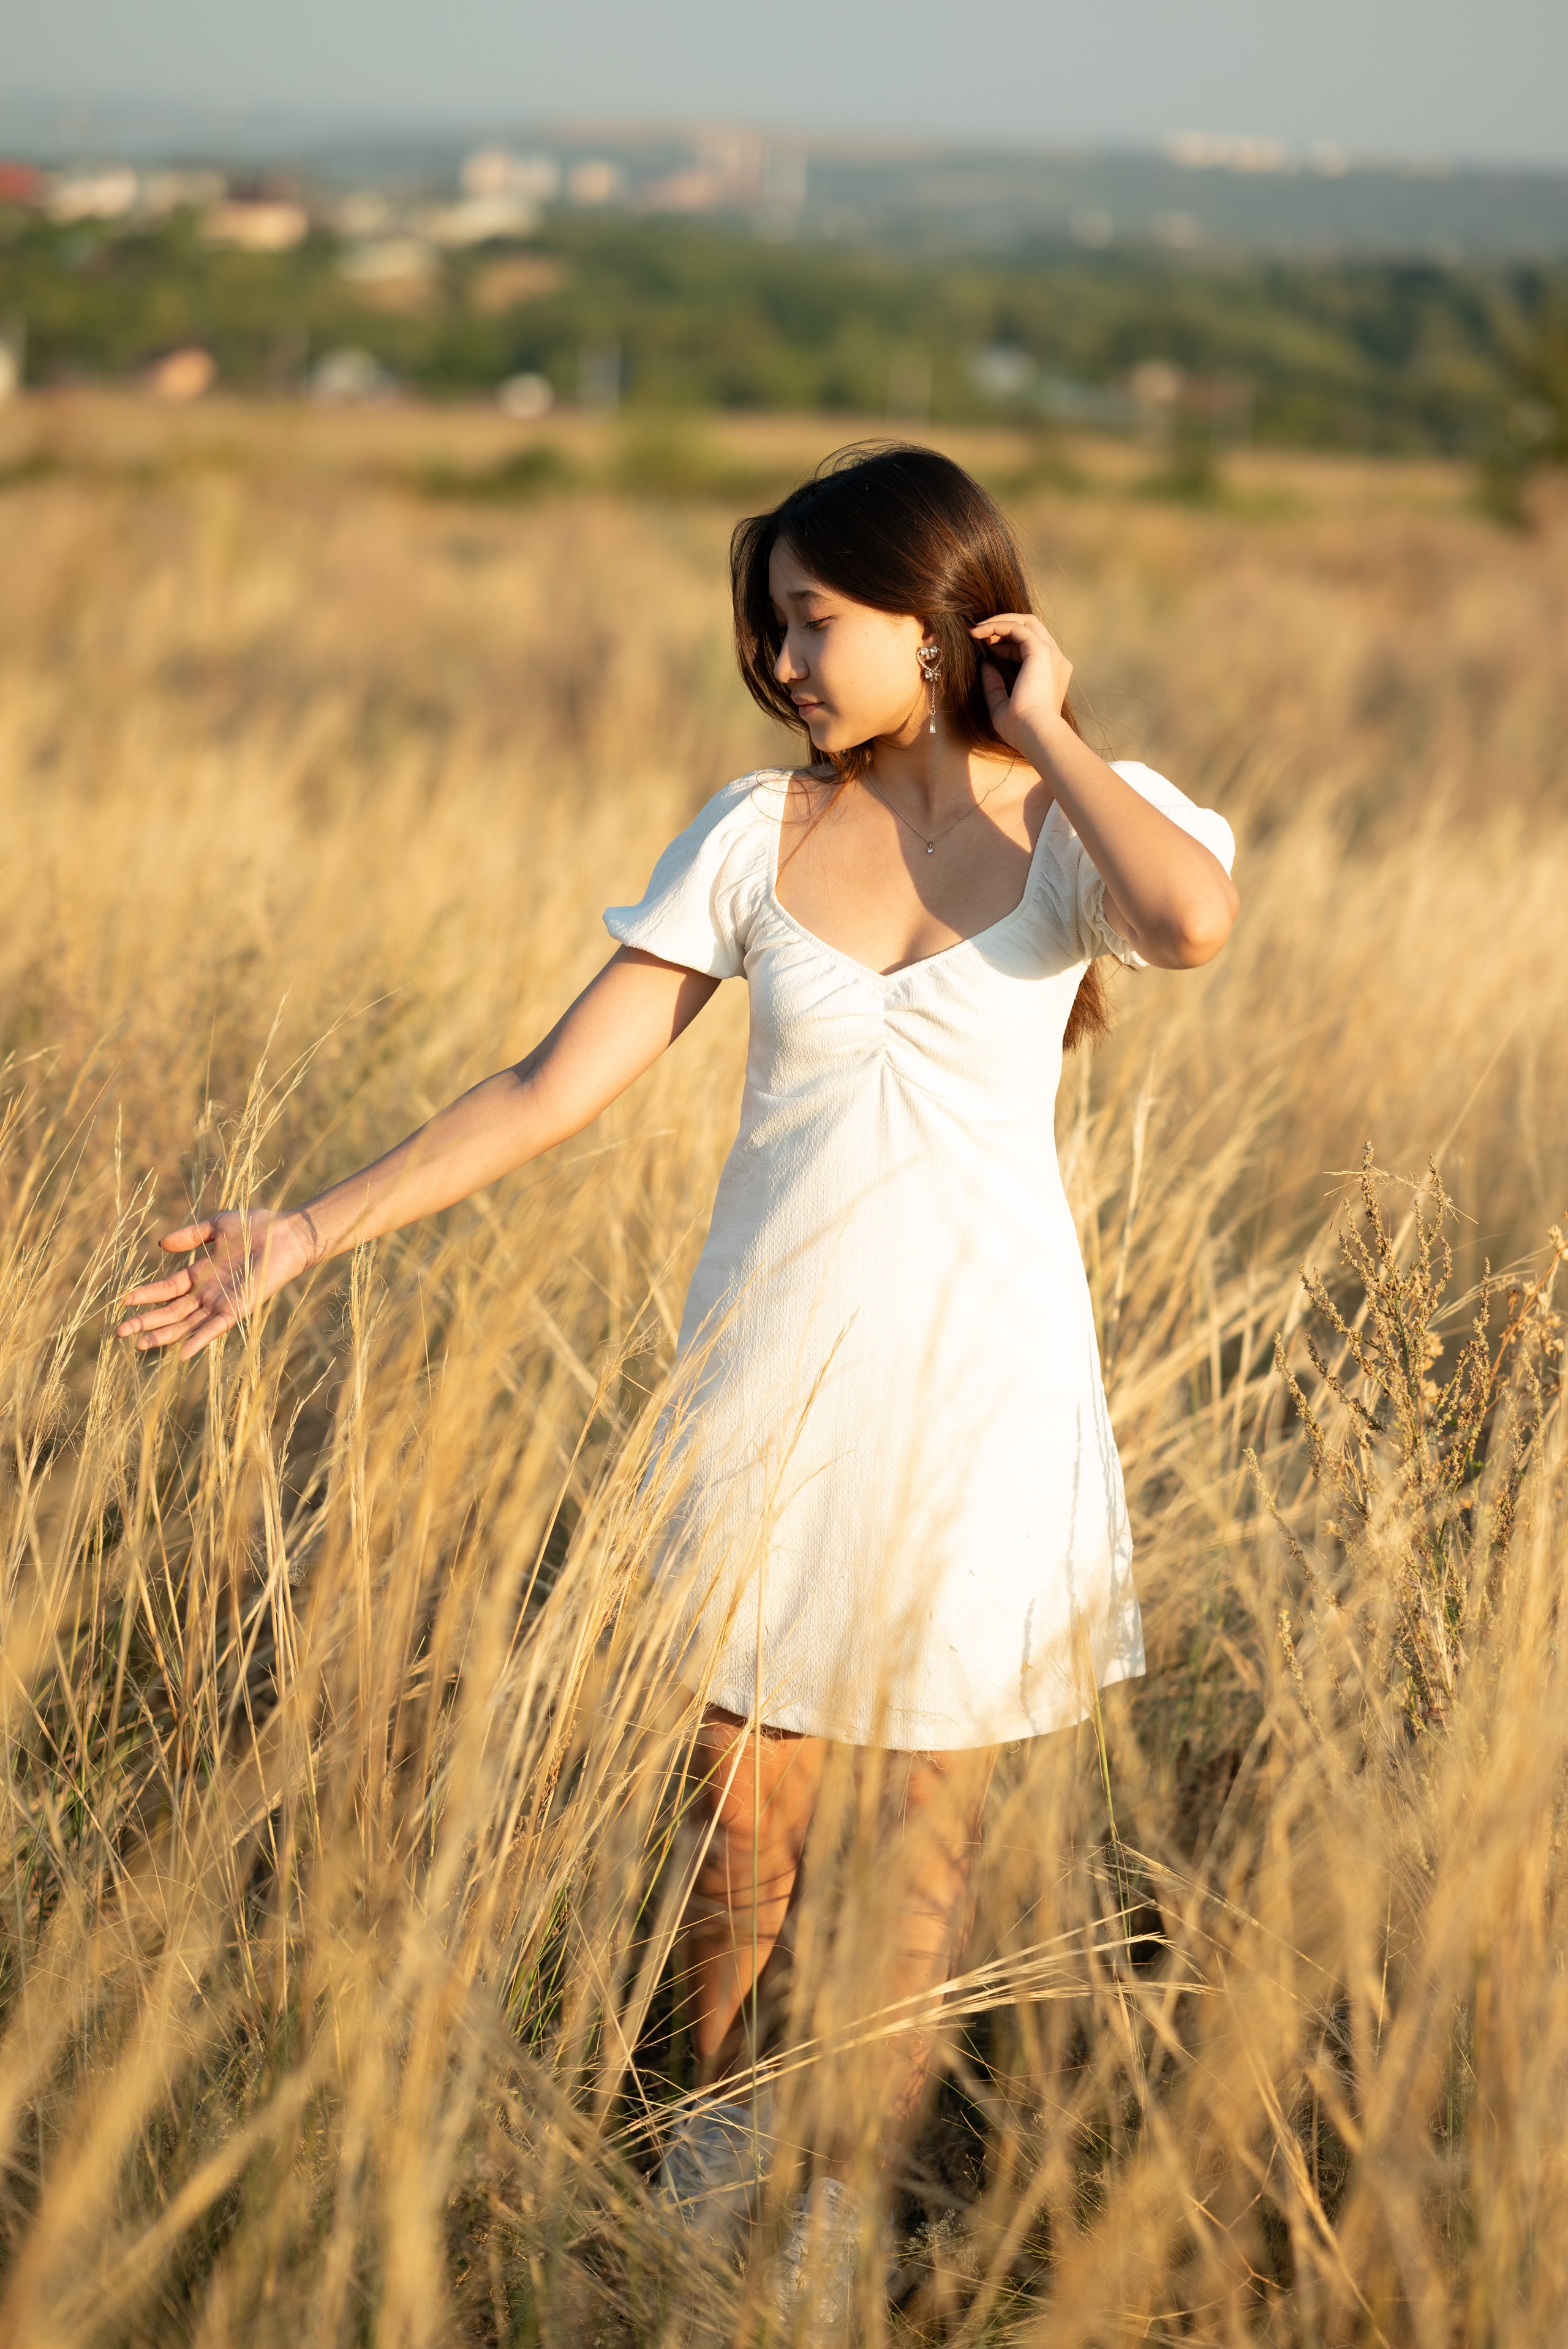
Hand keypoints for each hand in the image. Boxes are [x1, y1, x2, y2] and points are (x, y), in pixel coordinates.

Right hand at [117, 1207, 319, 1358]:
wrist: (288, 1233)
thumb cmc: (258, 1226)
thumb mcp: (217, 1226)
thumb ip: (190, 1236)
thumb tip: (161, 1245)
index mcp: (202, 1273)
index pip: (168, 1289)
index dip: (146, 1295)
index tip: (124, 1300)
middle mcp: (210, 1292)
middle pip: (172, 1312)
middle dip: (146, 1322)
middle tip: (119, 1332)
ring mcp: (223, 1303)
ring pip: (187, 1324)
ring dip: (163, 1335)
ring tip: (138, 1345)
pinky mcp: (239, 1308)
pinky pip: (215, 1328)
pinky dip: (199, 1341)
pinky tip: (181, 1354)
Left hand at [970, 613, 1073, 754]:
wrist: (1035, 734)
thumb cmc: (1020, 729)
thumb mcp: (1001, 704)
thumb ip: (994, 685)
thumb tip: (985, 665)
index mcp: (1052, 674)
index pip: (1031, 646)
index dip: (1006, 644)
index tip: (985, 650)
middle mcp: (1056, 661)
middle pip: (1031, 628)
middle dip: (1004, 626)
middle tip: (979, 633)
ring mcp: (1051, 654)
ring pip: (1026, 622)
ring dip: (999, 622)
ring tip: (975, 630)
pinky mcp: (1041, 651)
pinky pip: (1017, 627)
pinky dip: (997, 625)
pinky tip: (977, 633)